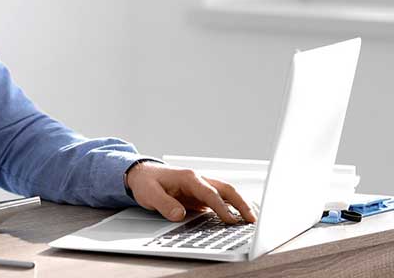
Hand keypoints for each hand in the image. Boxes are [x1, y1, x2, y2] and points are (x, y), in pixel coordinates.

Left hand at [125, 162, 256, 223]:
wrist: (140, 174)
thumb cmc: (145, 181)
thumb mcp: (149, 194)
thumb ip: (164, 204)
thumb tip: (179, 215)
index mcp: (188, 177)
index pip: (210, 193)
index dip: (221, 207)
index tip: (231, 220)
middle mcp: (198, 180)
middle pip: (225, 189)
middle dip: (241, 203)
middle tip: (252, 219)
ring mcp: (200, 186)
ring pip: (226, 193)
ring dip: (240, 204)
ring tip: (252, 219)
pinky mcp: (199, 195)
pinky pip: (219, 200)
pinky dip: (231, 207)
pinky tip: (238, 217)